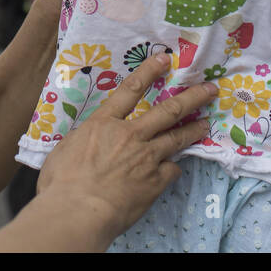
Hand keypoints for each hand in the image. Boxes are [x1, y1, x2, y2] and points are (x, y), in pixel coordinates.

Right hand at [37, 53, 216, 242]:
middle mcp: (129, 135)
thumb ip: (82, 142)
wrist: (78, 211)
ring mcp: (146, 157)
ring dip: (193, 129)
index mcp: (103, 124)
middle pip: (167, 110)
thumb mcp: (65, 151)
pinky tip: (175, 169)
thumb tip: (83, 146)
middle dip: (191, 97)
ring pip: (176, 138)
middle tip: (209, 89)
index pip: (130, 90)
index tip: (165, 59)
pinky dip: (173, 168)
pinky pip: (171, 170)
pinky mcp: (155, 181)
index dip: (149, 72)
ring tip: (206, 123)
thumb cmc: (61, 183)